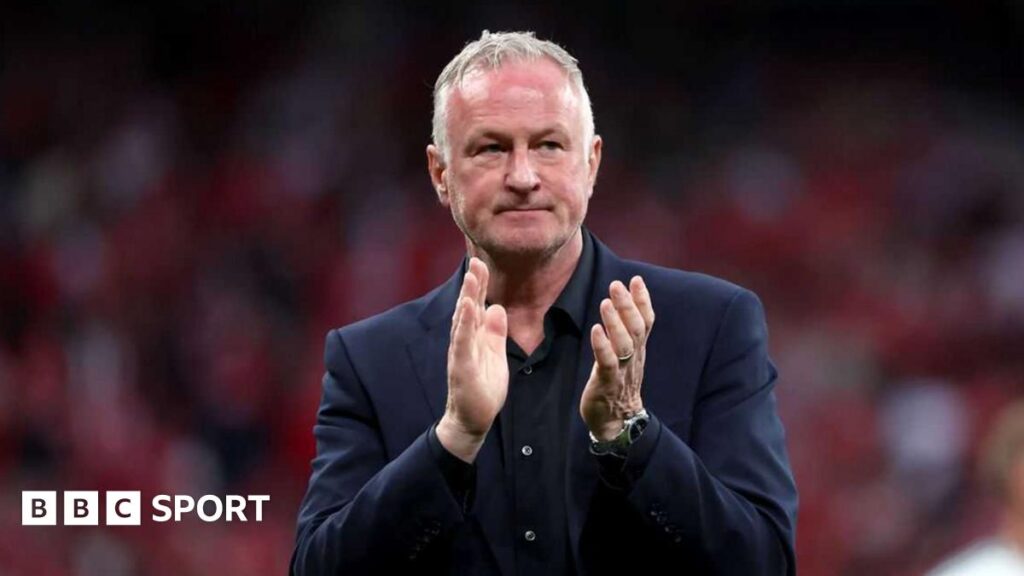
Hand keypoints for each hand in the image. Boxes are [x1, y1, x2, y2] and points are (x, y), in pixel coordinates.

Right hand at [437, 257, 508, 462]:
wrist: (473, 419)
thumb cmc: (483, 388)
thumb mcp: (496, 354)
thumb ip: (495, 332)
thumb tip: (497, 307)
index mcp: (473, 336)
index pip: (476, 305)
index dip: (479, 285)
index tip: (481, 263)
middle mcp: (463, 341)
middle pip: (468, 307)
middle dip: (473, 284)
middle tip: (476, 261)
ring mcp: (460, 353)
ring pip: (463, 321)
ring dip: (467, 298)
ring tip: (472, 278)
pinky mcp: (461, 367)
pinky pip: (462, 342)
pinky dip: (465, 324)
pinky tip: (468, 308)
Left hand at [580, 277, 654, 440]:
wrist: (616, 421)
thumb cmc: (616, 382)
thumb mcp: (623, 355)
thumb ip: (624, 332)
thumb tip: (619, 306)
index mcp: (638, 349)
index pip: (646, 321)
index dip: (643, 300)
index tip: (636, 279)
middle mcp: (634, 357)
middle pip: (637, 328)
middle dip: (628, 304)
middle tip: (617, 284)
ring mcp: (622, 370)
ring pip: (624, 343)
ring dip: (615, 322)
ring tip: (606, 303)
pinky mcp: (608, 382)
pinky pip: (608, 363)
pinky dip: (602, 345)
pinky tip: (596, 330)